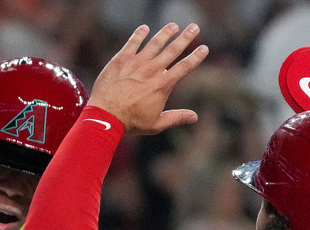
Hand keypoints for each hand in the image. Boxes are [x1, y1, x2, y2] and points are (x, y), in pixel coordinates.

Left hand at [88, 23, 207, 134]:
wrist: (105, 115)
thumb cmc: (130, 122)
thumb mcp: (156, 124)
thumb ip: (176, 117)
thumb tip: (195, 117)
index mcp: (163, 85)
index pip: (185, 67)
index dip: (196, 56)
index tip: (204, 48)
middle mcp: (153, 70)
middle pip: (173, 49)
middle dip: (185, 37)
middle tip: (194, 27)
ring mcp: (137, 62)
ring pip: (155, 43)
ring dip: (166, 33)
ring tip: (174, 26)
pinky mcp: (122, 59)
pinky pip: (133, 42)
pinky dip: (139, 34)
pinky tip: (145, 28)